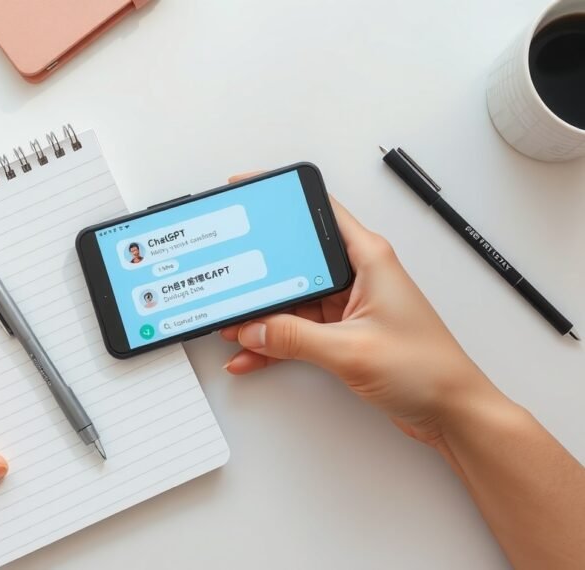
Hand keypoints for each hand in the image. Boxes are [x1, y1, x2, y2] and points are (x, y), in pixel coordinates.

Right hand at [220, 174, 506, 450]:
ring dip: (263, 315)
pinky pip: (298, 330)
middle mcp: (358, 276)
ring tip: (231, 324)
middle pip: (297, 260)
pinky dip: (274, 343)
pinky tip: (251, 354)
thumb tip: (253, 328)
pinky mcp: (344, 332)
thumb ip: (295, 337)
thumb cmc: (427, 370)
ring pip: (292, 299)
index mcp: (368, 258)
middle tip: (229, 275)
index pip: (319, 211)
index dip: (283, 199)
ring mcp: (349, 305)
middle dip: (259, 272)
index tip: (252, 191)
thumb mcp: (350, 349)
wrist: (452, 412)